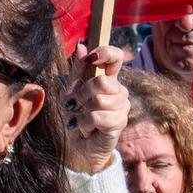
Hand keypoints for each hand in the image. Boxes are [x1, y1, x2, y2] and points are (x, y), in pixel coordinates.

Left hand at [61, 43, 126, 173]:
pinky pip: (96, 116)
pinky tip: (86, 129)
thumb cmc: (75, 117)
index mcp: (108, 79)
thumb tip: (81, 45)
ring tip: (82, 120)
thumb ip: (77, 70)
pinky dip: (84, 124)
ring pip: (98, 100)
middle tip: (77, 106)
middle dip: (82, 94)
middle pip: (102, 81)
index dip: (106, 52)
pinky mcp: (119, 123)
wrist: (77, 146)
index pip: (116, 57)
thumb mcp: (70, 91)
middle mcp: (119, 91)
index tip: (93, 57)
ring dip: (82, 111)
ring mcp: (122, 107)